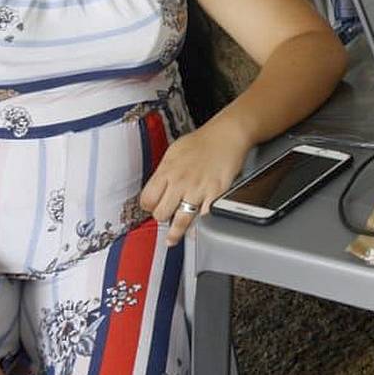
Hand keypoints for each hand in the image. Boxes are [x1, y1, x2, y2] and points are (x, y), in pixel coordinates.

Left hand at [138, 117, 252, 244]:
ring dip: (175, 233)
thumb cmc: (202, 141)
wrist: (227, 135)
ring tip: (172, 239)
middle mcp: (180, 182)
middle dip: (162, 217)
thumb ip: (164, 171)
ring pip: (180, 221)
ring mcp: (197, 190)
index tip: (152, 207)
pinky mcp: (215, 194)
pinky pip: (204, 218)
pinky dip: (200, 227)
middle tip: (166, 217)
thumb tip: (157, 186)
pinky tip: (197, 231)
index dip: (148, 206)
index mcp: (167, 171)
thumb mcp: (173, 151)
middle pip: (161, 213)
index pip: (147, 199)